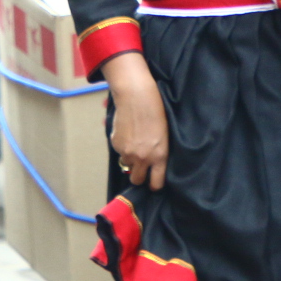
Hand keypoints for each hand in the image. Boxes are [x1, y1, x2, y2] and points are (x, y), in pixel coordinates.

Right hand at [102, 51, 167, 189]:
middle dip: (138, 175)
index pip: (156, 183)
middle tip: (141, 166)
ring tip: (134, 141)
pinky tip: (127, 131)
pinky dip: (122, 146)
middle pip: (137, 180)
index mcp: (160, 155)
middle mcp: (143, 158)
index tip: (153, 181)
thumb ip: (158, 152)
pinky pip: (119, 152)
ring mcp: (128, 152)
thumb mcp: (163, 135)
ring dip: (130, 158)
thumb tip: (151, 164)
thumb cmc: (156, 111)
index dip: (154, 184)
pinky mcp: (116, 145)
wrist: (137, 96)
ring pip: (126, 164)